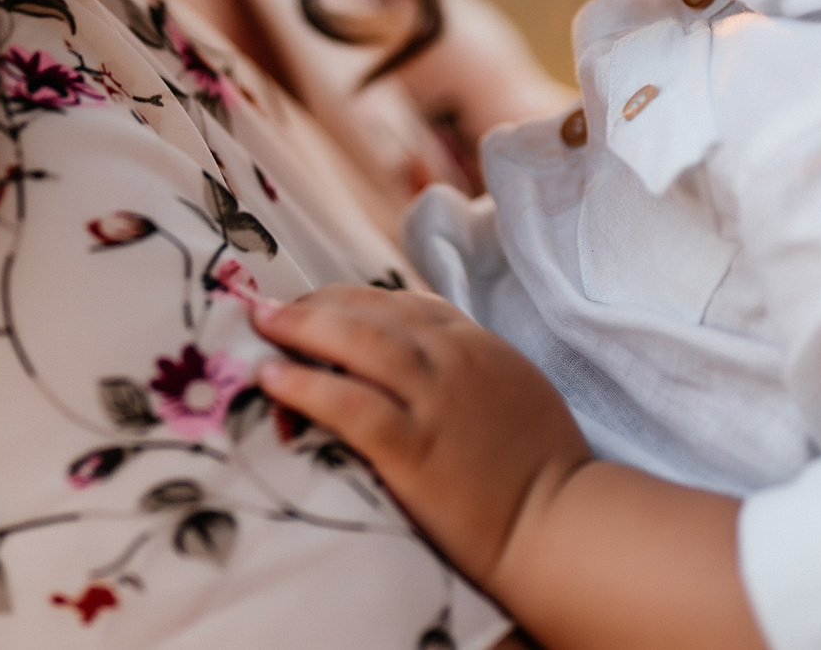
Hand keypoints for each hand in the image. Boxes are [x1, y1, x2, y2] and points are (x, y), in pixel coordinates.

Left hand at [254, 289, 760, 649]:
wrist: (560, 522)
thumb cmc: (541, 465)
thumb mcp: (512, 388)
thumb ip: (468, 364)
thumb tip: (420, 360)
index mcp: (476, 342)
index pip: (402, 302)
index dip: (351, 299)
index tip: (315, 305)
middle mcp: (453, 358)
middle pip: (369, 312)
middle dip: (314, 305)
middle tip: (267, 307)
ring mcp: (434, 399)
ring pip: (356, 342)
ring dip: (300, 329)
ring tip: (260, 327)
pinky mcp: (414, 446)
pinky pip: (349, 403)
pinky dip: (305, 385)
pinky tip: (271, 379)